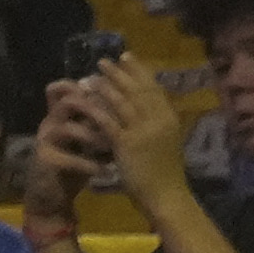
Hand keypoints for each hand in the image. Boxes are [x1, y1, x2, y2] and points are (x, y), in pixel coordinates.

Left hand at [45, 62, 190, 198]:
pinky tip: (83, 98)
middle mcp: (159, 120)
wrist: (166, 195)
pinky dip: (94, 107)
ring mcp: (144, 130)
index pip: (154, 88)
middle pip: (138, 89)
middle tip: (104, 60)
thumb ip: (158, 123)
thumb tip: (148, 106)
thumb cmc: (165, 173)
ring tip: (91, 74)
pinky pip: (107, 120)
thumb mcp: (166, 141)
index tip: (127, 57)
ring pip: (123, 101)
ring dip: (106, 85)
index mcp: (170, 118)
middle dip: (120, 72)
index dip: (139, 71)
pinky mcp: (128, 143)